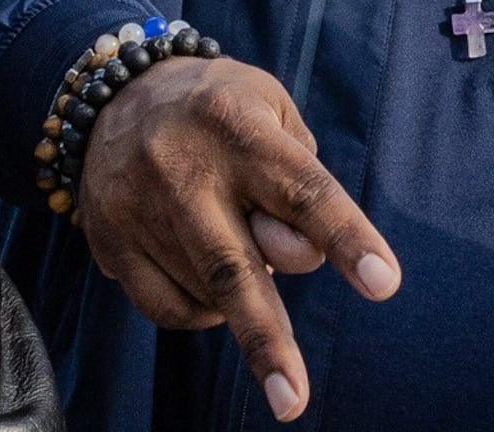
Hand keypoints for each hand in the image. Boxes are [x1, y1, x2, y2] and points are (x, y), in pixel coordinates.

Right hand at [76, 54, 401, 421]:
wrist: (116, 94)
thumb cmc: (221, 110)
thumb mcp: (272, 110)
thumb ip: (302, 180)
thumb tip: (302, 258)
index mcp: (237, 127)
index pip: (304, 191)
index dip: (346, 238)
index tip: (384, 283)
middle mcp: (182, 168)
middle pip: (234, 268)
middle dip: (268, 339)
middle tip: (295, 399)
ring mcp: (138, 208)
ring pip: (208, 295)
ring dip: (243, 298)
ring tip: (239, 246)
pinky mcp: (108, 240)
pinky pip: (169, 309)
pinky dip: (203, 310)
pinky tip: (205, 273)